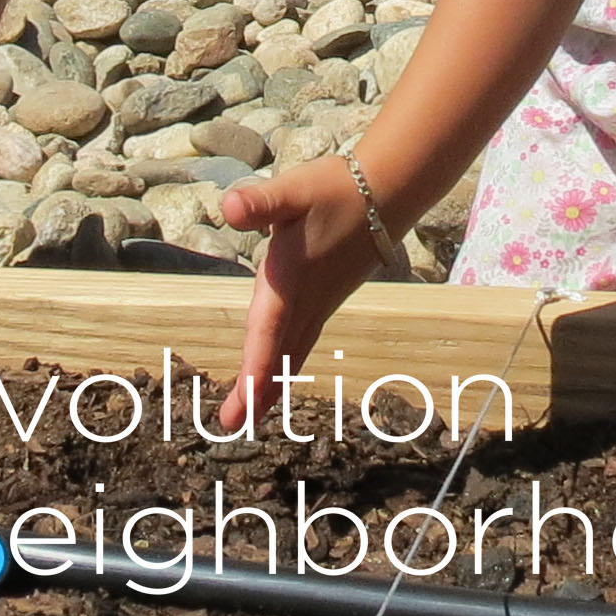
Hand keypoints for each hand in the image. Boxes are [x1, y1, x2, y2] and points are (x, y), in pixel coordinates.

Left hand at [210, 154, 388, 428]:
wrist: (388, 192)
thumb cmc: (336, 189)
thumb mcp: (293, 190)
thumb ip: (261, 203)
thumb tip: (228, 207)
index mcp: (291, 279)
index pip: (268, 332)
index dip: (254, 371)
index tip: (241, 408)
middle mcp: (307, 299)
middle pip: (280, 354)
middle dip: (258, 392)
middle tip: (233, 426)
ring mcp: (320, 302)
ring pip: (293, 351)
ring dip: (273, 382)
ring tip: (253, 415)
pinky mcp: (327, 297)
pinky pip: (302, 340)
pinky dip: (287, 362)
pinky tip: (280, 371)